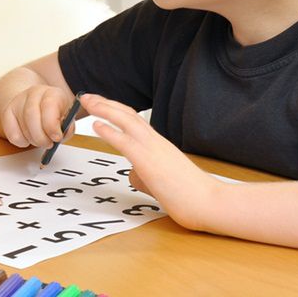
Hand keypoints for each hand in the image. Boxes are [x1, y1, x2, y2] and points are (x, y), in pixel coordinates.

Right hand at [0, 84, 76, 148]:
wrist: (37, 104)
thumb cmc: (54, 115)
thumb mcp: (67, 119)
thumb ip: (68, 128)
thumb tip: (61, 135)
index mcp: (52, 93)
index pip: (49, 105)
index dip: (52, 125)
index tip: (57, 138)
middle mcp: (34, 93)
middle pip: (32, 116)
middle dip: (42, 137)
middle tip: (49, 144)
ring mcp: (18, 101)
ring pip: (23, 127)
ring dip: (34, 140)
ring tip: (41, 139)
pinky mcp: (7, 112)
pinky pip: (12, 134)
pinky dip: (22, 142)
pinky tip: (29, 136)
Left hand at [80, 94, 217, 230]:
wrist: (209, 202)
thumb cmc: (190, 195)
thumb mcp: (161, 181)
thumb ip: (146, 174)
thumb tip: (133, 174)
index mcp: (160, 144)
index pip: (135, 120)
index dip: (117, 110)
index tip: (102, 104)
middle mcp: (156, 141)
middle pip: (128, 114)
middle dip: (105, 103)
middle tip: (88, 95)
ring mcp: (153, 149)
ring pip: (126, 121)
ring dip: (104, 109)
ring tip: (87, 101)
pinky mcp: (149, 161)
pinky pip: (125, 141)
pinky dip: (109, 131)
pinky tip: (96, 124)